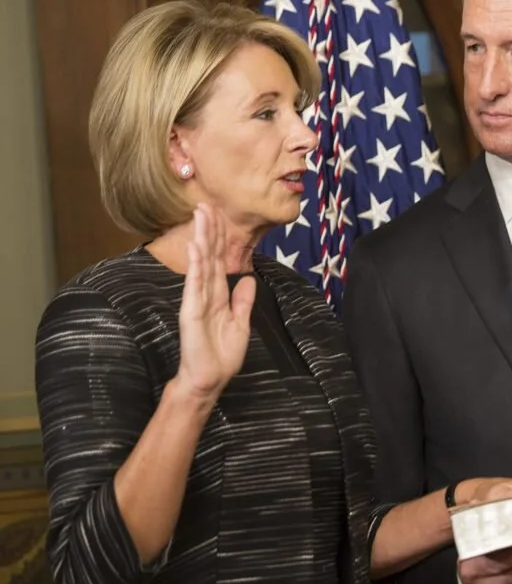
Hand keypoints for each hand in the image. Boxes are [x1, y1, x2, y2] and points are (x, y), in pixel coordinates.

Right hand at [174, 204, 255, 400]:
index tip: (218, 216)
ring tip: (200, 215)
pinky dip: (195, 265)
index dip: (218, 238)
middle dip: (207, 230)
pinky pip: (194, 285)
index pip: (217, 260)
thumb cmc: (221, 355)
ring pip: (200, 264)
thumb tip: (248, 279)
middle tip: (205, 204)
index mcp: (217, 295)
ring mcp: (196, 300)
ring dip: (201, 239)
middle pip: (207, 255)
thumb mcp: (240, 323)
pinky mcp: (191, 312)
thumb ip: (243, 301)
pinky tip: (196, 247)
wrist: (209, 379)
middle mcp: (205, 293)